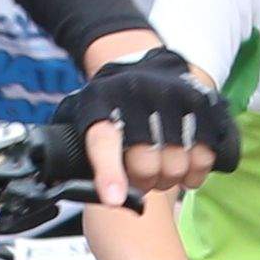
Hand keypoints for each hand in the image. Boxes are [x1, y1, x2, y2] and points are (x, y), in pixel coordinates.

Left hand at [52, 45, 238, 209]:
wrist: (144, 61)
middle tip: (141, 177)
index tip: (114, 198)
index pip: (104, 142)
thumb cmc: (109, 104)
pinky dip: (196, 171)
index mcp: (102, 102)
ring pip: (178, 164)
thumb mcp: (79, 114)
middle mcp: (139, 96)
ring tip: (162, 168)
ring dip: (169, 178)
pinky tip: (186, 167)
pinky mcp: (204, 105)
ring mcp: (175, 98)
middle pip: (146, 164)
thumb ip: (67, 146)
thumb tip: (54, 185)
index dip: (110, 173)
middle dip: (143, 182)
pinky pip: (205, 156)